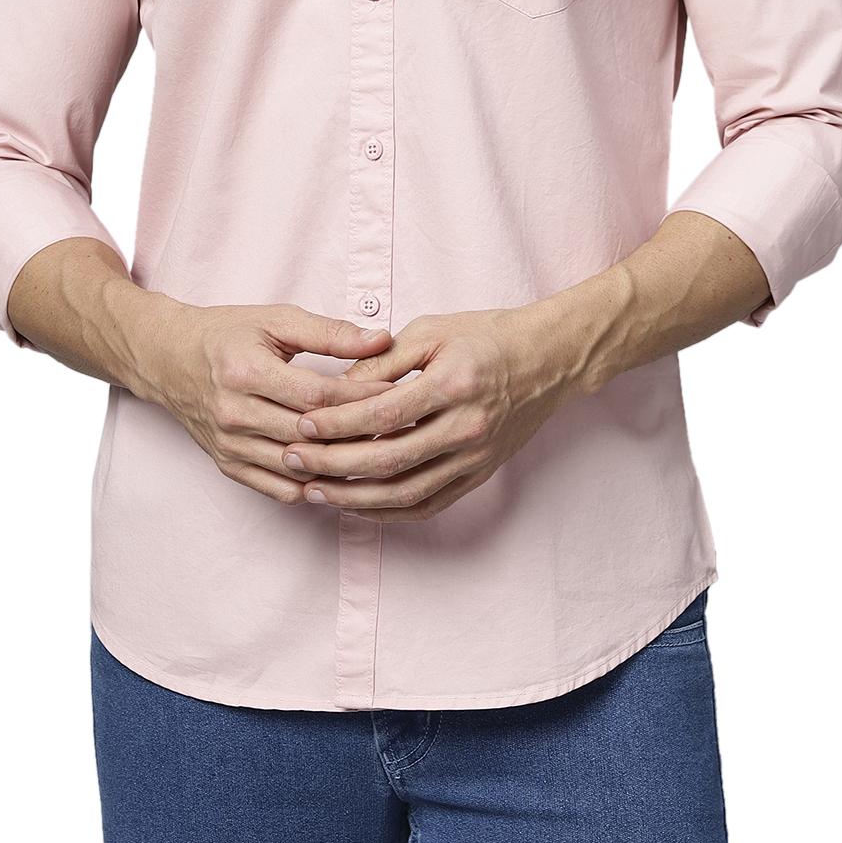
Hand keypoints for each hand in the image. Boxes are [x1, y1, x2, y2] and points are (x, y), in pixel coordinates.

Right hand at [143, 304, 401, 504]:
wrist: (169, 359)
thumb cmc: (227, 334)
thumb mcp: (276, 320)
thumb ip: (329, 332)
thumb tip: (381, 340)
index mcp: (247, 373)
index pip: (317, 396)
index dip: (362, 397)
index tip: (398, 393)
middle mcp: (234, 413)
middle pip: (310, 436)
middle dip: (358, 433)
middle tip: (400, 429)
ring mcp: (229, 444)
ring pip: (297, 468)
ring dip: (340, 466)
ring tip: (379, 455)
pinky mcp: (227, 464)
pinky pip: (278, 488)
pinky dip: (314, 485)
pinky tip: (342, 474)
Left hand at [276, 308, 579, 521]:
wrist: (548, 360)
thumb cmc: (487, 336)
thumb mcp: (432, 331)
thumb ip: (382, 360)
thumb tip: (335, 388)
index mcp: (453, 385)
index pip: (383, 414)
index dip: (338, 424)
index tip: (302, 426)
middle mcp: (466, 427)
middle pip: (388, 460)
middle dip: (334, 464)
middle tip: (294, 460)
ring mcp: (475, 458)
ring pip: (405, 492)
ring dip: (355, 497)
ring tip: (315, 490)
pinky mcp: (479, 475)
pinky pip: (428, 505)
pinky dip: (389, 511)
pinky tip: (357, 506)